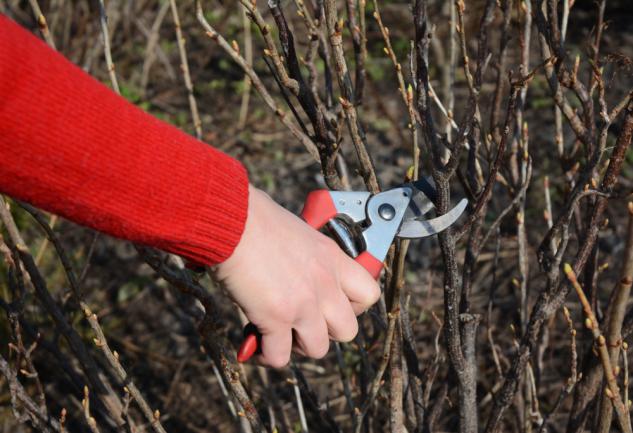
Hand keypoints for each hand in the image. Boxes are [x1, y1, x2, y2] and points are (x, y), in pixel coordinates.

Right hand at [216, 185, 380, 367]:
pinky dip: (268, 355)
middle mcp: (324, 284)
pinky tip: (255, 342)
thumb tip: (293, 265)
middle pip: (348, 331)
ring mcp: (303, 304)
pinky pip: (281, 357)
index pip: (369, 294)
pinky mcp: (276, 318)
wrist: (232, 220)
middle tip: (303, 320)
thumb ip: (305, 255)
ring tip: (279, 332)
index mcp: (332, 259)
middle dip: (326, 331)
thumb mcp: (297, 231)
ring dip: (298, 345)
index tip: (332, 305)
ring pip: (318, 349)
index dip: (353, 307)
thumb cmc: (255, 217)